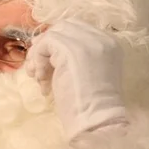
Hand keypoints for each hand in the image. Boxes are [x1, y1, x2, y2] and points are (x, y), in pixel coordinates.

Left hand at [22, 18, 128, 140]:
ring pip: (53, 34)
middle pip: (64, 28)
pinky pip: (45, 43)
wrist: (96, 120)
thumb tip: (49, 51)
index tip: (48, 65)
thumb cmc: (91, 106)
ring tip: (38, 77)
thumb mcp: (88, 74)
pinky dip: (38, 59)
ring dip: (39, 54)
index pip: (77, 30)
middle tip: (37, 68)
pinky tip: (41, 79)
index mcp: (110, 44)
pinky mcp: (70, 49)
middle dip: (46, 45)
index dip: (57, 44)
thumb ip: (77, 58)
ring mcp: (87, 42)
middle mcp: (102, 38)